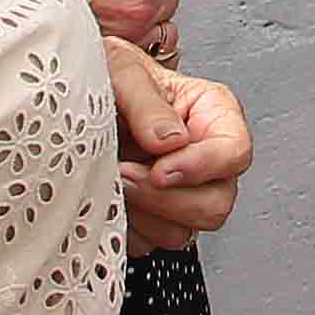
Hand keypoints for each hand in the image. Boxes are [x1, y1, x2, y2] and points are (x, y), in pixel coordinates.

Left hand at [112, 39, 251, 247]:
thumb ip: (148, 104)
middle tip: (126, 175)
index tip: (160, 169)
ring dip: (144, 213)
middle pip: (216, 204)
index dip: (201, 167)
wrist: (79, 98)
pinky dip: (128, 227)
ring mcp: (185, 194)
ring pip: (185, 232)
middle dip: (167, 199)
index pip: (235, 153)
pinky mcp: (157, 219)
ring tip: (114, 180)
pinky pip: (150, 243)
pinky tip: (112, 197)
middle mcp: (206, 159)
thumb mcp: (124, 72)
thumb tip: (170, 141)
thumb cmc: (111, 77)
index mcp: (213, 115)